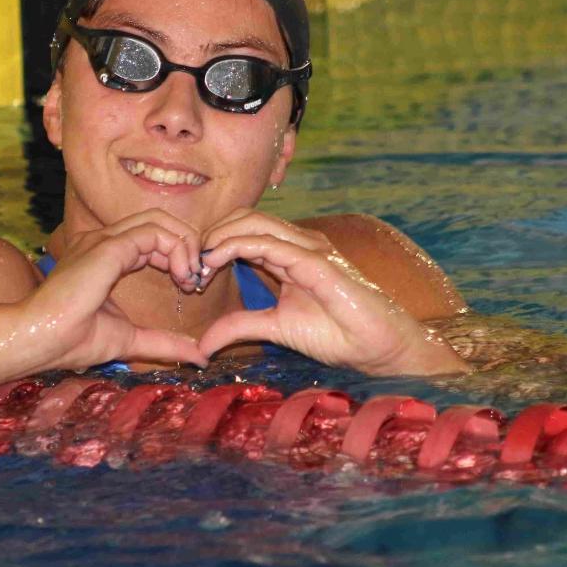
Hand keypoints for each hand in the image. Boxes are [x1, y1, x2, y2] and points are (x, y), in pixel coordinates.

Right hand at [24, 210, 209, 371]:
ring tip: (190, 277)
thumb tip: (199, 356)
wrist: (40, 340)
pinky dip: (176, 248)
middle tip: (196, 279)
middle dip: (186, 244)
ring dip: (184, 244)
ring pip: (158, 220)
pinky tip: (181, 275)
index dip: (177, 255)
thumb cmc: (72, 341)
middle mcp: (102, 241)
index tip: (190, 286)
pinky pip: (154, 232)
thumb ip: (163, 342)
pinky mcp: (107, 246)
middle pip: (158, 221)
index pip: (151, 238)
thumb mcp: (130, 340)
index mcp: (103, 257)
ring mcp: (102, 240)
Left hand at [196, 210, 467, 375]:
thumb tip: (201, 344)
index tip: (190, 268)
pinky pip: (271, 243)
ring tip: (198, 260)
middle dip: (212, 233)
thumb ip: (239, 327)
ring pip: (254, 223)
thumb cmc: (336, 335)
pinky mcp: (317, 261)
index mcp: (290, 253)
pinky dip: (237, 246)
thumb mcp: (274, 329)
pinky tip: (216, 260)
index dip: (214, 241)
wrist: (378, 347)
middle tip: (188, 259)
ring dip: (219, 237)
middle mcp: (299, 243)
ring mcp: (310, 248)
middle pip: (245, 218)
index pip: (244, 229)